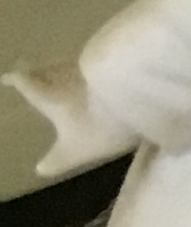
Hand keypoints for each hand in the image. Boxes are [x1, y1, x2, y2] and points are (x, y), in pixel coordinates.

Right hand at [5, 60, 124, 185]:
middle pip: (49, 69)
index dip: (16, 79)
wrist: (142, 87)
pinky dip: (94, 68)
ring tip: (64, 74)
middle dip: (41, 71)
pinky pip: (98, 62)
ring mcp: (96, 62)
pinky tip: (100, 73)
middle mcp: (68, 73)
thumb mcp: (76, 151)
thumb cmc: (102, 125)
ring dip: (67, 68)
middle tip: (33, 72)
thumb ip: (57, 160)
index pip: (27, 84)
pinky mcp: (120, 57)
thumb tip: (40, 169)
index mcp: (51, 96)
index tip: (6, 77)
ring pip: (74, 64)